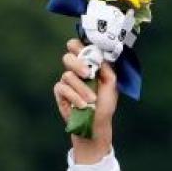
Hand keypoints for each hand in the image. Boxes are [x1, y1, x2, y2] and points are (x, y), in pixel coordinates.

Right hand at [53, 38, 117, 161]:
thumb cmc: (104, 105)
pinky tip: (82, 105)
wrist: (96, 125)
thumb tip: (99, 57)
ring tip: (91, 100)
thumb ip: (106, 70)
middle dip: (77, 64)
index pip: (78, 48)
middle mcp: (75, 71)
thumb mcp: (111, 85)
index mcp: (88, 65)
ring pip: (68, 75)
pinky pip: (63, 88)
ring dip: (81, 88)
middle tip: (87, 74)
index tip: (85, 51)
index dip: (78, 46)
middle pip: (68, 57)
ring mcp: (67, 81)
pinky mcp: (60, 93)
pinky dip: (74, 97)